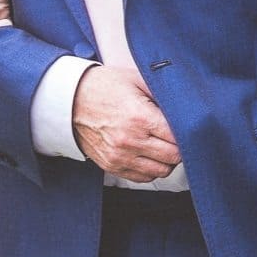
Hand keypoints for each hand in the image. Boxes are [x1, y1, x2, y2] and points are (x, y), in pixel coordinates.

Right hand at [72, 64, 179, 182]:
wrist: (70, 101)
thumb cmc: (104, 87)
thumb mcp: (136, 79)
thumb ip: (163, 92)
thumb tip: (187, 105)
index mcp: (140, 117)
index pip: (178, 137)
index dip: (187, 132)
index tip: (186, 126)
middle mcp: (130, 141)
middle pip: (173, 157)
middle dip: (180, 147)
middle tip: (177, 136)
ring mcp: (120, 156)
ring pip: (161, 171)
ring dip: (167, 160)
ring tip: (164, 146)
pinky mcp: (112, 166)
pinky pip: (143, 178)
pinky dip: (152, 169)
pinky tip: (150, 155)